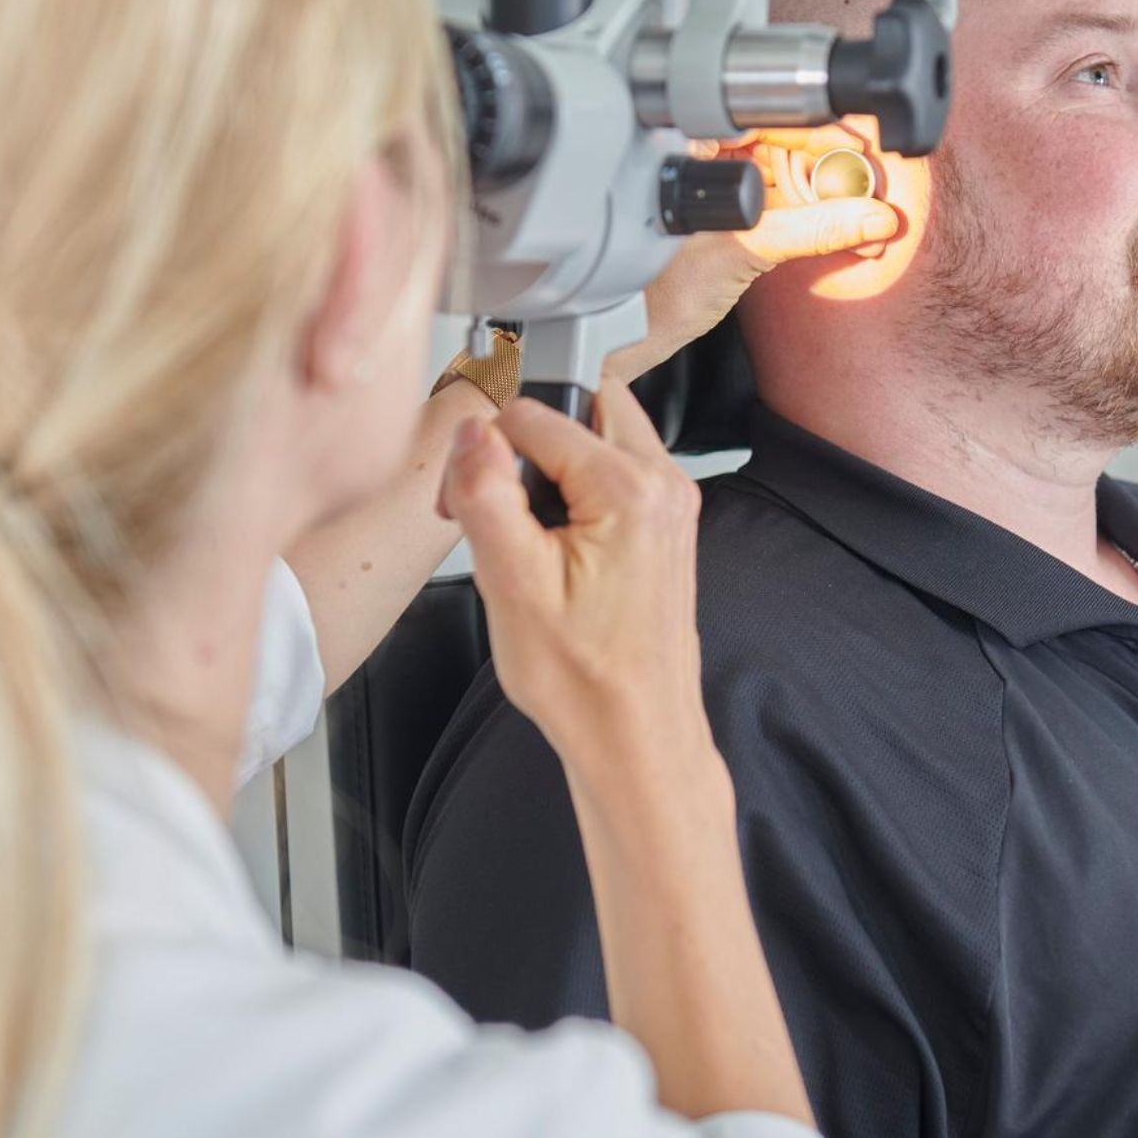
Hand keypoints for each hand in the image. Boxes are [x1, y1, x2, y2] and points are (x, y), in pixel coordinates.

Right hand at [435, 382, 709, 775]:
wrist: (636, 735)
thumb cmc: (584, 680)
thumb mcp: (511, 584)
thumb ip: (486, 493)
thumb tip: (471, 430)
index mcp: (630, 488)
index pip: (533, 413)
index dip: (484, 452)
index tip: (466, 504)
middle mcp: (663, 483)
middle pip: (579, 403)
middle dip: (526, 437)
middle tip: (498, 504)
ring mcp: (671, 503)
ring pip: (598, 432)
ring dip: (551, 460)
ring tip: (524, 531)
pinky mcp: (665, 523)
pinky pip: (614, 469)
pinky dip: (575, 487)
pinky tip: (553, 545)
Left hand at [604, 125, 903, 384]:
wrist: (630, 334)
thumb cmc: (650, 291)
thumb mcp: (742, 251)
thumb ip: (811, 231)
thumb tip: (870, 217)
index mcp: (695, 142)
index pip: (771, 115)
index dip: (821, 131)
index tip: (858, 152)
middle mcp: (708, 155)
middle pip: (793, 145)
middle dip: (838, 172)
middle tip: (872, 193)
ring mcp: (724, 186)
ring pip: (797, 177)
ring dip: (836, 200)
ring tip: (867, 218)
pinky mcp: (738, 216)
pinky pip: (791, 205)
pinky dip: (822, 219)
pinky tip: (848, 229)